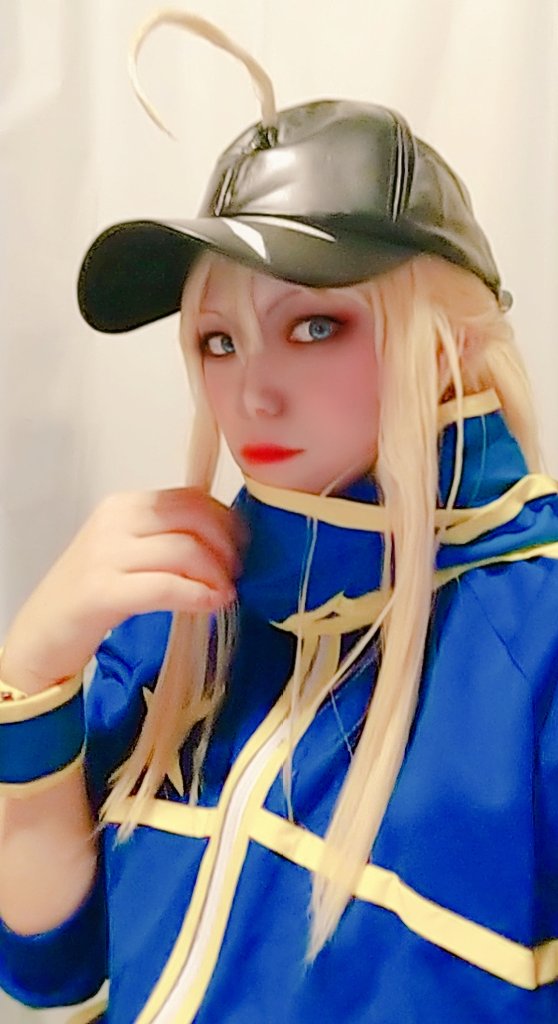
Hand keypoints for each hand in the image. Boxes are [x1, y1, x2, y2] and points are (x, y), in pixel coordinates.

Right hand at [0, 488, 244, 692]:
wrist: (42, 635)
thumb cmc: (93, 597)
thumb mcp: (129, 553)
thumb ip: (168, 540)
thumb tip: (226, 540)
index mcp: (124, 506)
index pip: (190, 497)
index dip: (225, 520)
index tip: (241, 546)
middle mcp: (114, 521)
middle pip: (192, 518)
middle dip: (226, 545)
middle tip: (235, 573)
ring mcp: (105, 555)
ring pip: (184, 551)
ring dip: (216, 574)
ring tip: (224, 592)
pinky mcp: (102, 591)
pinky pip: (166, 586)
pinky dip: (197, 595)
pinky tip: (212, 604)